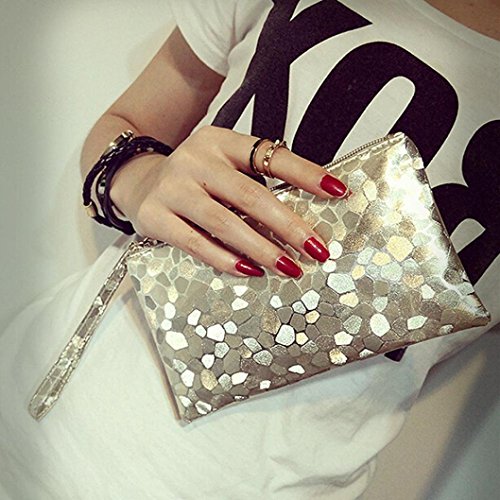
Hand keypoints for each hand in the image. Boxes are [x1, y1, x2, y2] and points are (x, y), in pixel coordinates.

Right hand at [109, 125, 347, 277]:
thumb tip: (302, 215)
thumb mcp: (222, 165)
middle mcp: (196, 160)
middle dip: (289, 225)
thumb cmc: (193, 178)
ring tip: (290, 267)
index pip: (271, 155)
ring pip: (225, 222)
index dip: (306, 174)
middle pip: (251, 195)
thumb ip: (253, 181)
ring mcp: (173, 188)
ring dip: (262, 248)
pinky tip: (249, 271)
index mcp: (220, 141)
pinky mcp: (155, 217)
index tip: (337, 192)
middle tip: (317, 248)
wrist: (137, 180)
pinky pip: (196, 242)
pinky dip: (225, 259)